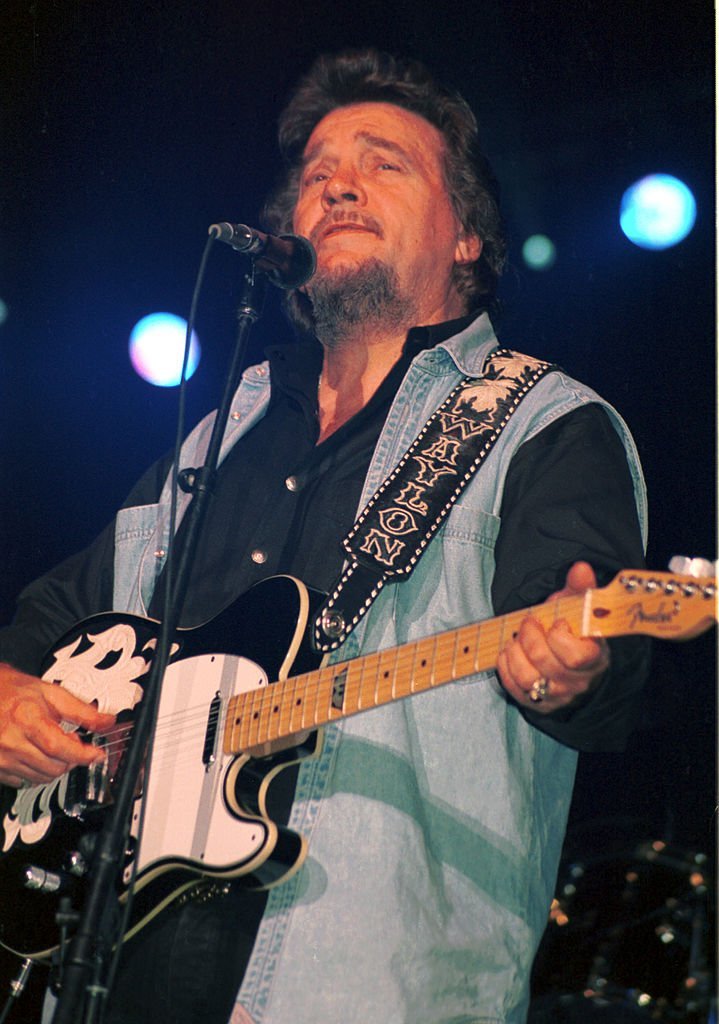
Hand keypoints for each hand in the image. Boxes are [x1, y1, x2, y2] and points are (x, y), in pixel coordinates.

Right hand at [0, 662, 114, 787]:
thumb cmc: (13, 691)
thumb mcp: (51, 693)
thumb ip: (81, 710)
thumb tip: (106, 721)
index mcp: (26, 719)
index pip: (60, 747)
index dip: (83, 754)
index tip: (97, 754)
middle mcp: (11, 742)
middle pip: (54, 767)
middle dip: (72, 758)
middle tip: (72, 741)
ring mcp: (1, 758)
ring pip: (41, 778)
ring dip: (56, 766)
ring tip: (52, 745)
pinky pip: (24, 781)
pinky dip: (37, 772)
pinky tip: (36, 754)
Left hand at [496, 562, 609, 715]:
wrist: (571, 660)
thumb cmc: (574, 631)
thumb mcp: (578, 608)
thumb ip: (580, 588)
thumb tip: (581, 568)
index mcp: (594, 659)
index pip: (577, 656)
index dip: (560, 637)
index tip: (556, 622)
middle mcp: (577, 682)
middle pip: (546, 662)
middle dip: (530, 636)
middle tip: (529, 622)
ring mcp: (557, 695)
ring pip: (528, 677)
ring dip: (515, 652)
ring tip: (517, 638)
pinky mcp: (537, 703)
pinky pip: (514, 687)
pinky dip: (505, 667)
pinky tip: (509, 651)